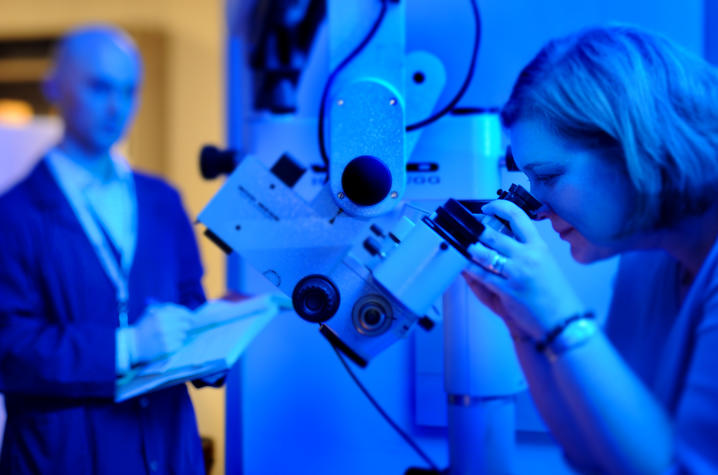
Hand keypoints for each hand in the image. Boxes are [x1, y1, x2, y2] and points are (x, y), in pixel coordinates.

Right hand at [129, 302, 193, 363]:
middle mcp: (163, 325)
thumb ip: (167, 308)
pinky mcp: (166, 348)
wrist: (132, 345)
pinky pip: (179, 344)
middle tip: (181, 328)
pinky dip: (176, 343)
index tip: (191, 318)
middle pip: (185, 324)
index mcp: (160, 314)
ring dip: (179, 335)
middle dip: (184, 326)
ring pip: (183, 335)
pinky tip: (168, 342)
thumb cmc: (144, 326)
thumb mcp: (151, 311)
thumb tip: (186, 312)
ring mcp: (165, 337)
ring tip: (170, 336)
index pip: (182, 313)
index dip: (189, 315)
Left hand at [463, 200, 584, 339]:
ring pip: (484, 253)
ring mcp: (517, 273)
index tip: (486, 208)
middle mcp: (528, 256)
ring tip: (462, 245)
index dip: (498, 207)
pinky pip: (482, 275)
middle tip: (466, 228)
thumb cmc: (554, 293)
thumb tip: (501, 237)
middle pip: (494, 234)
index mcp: (538, 246)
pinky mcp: (507, 290)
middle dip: (476, 230)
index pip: (517, 216)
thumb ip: (524, 249)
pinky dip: (470, 269)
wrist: (562, 320)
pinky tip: (463, 265)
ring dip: (470, 249)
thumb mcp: (544, 263)